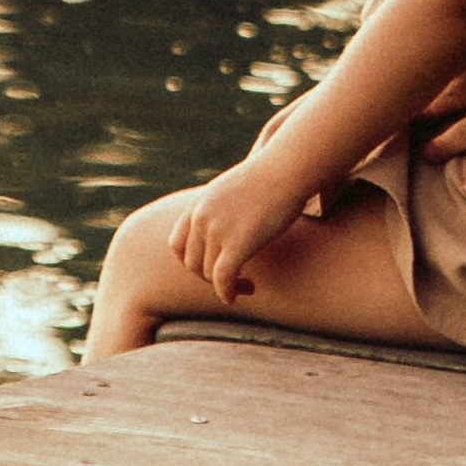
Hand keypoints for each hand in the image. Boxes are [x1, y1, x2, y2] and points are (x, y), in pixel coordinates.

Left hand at [172, 159, 306, 298]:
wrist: (288, 167)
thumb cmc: (271, 176)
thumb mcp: (235, 188)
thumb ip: (223, 206)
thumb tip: (231, 221)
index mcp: (198, 204)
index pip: (177, 244)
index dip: (193, 262)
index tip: (213, 268)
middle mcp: (201, 217)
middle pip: (191, 263)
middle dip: (209, 278)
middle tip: (233, 282)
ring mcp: (217, 229)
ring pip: (206, 273)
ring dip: (223, 286)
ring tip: (245, 287)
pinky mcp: (237, 242)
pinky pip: (222, 279)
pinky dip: (226, 293)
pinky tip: (235, 297)